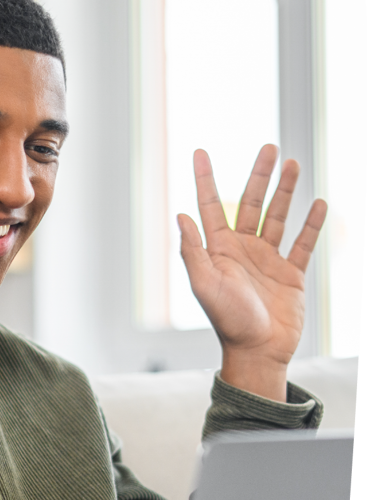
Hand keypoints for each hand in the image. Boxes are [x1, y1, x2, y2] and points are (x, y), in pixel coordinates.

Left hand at [178, 144, 326, 400]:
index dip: (205, 179)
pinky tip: (318, 203)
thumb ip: (193, 251)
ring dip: (286, 191)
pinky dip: (311, 224)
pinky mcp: (290, 274)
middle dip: (259, 175)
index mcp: (219, 250)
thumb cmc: (228, 321)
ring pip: (278, 217)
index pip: (211, 206)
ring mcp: (268, 261)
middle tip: (268, 147)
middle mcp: (243, 250)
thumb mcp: (205, 285)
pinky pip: (303, 244)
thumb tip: (181, 215)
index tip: (200, 151)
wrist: (258, 352)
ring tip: (293, 164)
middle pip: (251, 203)